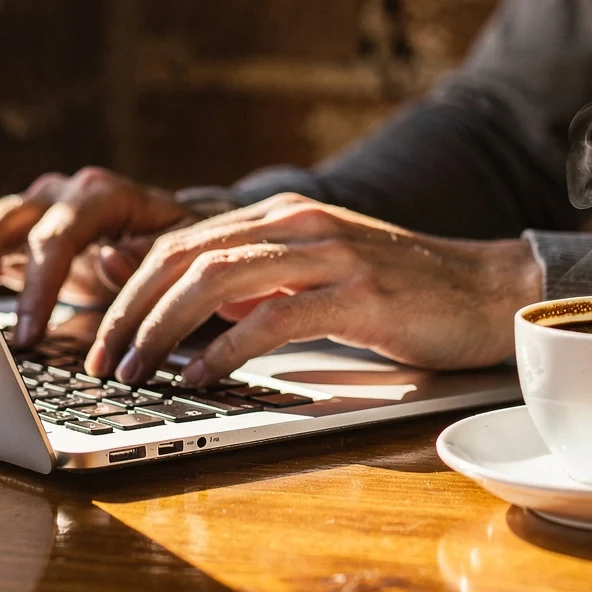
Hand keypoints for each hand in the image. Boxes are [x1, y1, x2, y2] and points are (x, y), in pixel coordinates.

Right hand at [0, 167, 193, 346]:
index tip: (30, 335)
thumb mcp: (177, 252)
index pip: (56, 237)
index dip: (40, 287)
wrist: (166, 232)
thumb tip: (109, 262)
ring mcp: (32, 209)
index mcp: (99, 194)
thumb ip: (145, 258)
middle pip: (2, 223)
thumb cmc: (174, 246)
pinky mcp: (17, 232)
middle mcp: (58, 194)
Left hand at [84, 194, 542, 385]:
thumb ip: (263, 282)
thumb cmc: (406, 293)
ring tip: (135, 371)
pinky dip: (223, 349)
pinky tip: (197, 375)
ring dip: (162, 329)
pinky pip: (271, 319)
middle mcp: (298, 223)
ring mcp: (329, 253)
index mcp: (283, 216)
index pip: (183, 241)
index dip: (131, 286)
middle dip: (131, 310)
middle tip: (101, 358)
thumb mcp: (321, 275)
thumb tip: (197, 309)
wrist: (491, 292)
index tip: (100, 330)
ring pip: (217, 281)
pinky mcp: (357, 293)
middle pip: (186, 257)